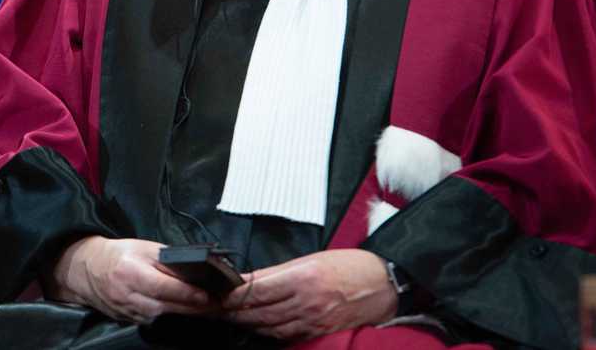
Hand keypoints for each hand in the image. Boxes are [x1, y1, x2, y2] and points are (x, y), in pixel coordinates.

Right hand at [45, 236, 214, 324]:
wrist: (88, 271)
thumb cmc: (119, 255)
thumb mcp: (143, 248)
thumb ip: (168, 260)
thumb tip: (195, 270)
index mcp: (131, 273)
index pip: (164, 288)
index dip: (187, 294)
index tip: (208, 296)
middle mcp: (130, 297)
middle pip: (168, 307)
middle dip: (195, 308)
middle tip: (219, 305)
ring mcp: (130, 313)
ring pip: (165, 318)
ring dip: (188, 315)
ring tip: (209, 309)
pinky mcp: (132, 322)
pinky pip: (158, 322)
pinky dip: (175, 318)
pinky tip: (189, 312)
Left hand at [222, 249, 397, 341]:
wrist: (384, 284)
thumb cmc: (350, 265)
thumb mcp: (312, 259)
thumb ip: (279, 272)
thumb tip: (251, 279)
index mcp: (302, 277)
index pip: (257, 289)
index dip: (233, 295)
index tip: (216, 293)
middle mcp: (306, 301)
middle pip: (259, 311)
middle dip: (232, 311)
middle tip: (211, 308)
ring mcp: (312, 320)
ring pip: (268, 326)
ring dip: (245, 323)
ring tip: (227, 318)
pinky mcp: (318, 332)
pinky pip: (285, 335)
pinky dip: (266, 332)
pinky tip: (255, 327)